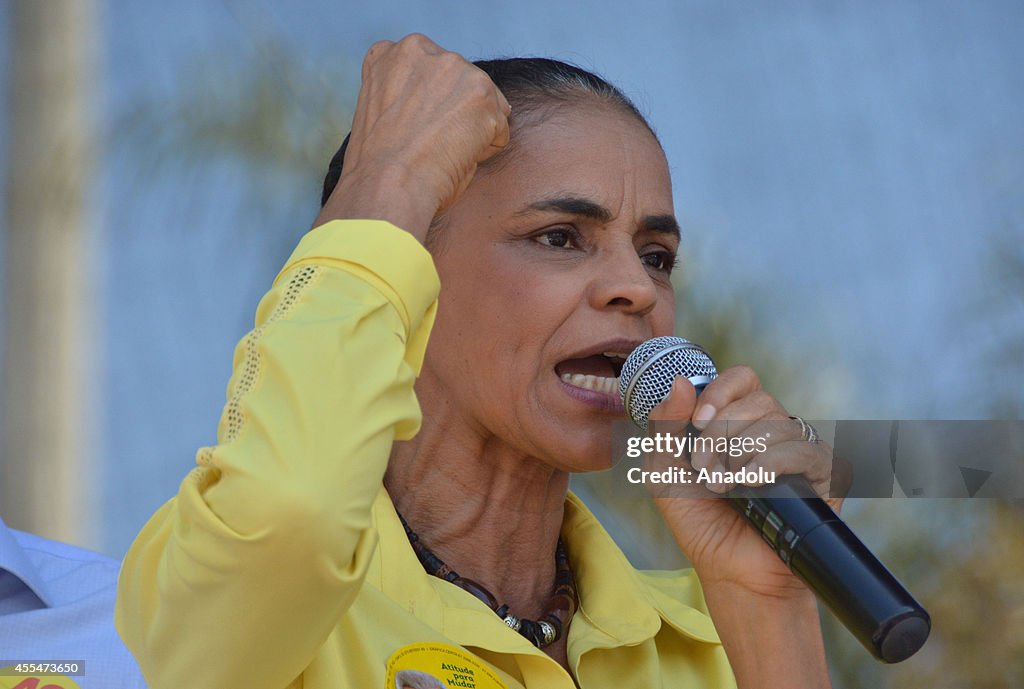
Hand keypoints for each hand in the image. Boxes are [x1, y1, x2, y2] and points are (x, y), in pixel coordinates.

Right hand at [316, 34, 511, 240]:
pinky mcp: (482, 93)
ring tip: (443, 152)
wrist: (387, 186)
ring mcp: (454, 68)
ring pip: (484, 101)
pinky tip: (458, 159)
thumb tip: (443, 109)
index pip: (426, 69)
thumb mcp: (380, 112)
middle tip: (433, 145)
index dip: (427, 104)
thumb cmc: (379, 166)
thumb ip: (408, 95)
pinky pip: (499, 127)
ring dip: (473, 128)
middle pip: (460, 81)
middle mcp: (422, 50)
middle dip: (456, 111)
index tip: (416, 128)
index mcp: (390, 54)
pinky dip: (487, 148)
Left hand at [646, 366, 841, 598]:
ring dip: (739, 454)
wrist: (732, 570)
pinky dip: (769, 463)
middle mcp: (773, 430)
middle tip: (704, 467)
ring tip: (724, 486)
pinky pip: (801, 449)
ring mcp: (799, 450)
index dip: (720, 392)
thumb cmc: (701, 521)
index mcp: (738, 421)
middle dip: (721, 432)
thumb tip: (680, 381)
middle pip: (758, 398)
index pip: (741, 379)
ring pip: (777, 423)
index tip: (698, 421)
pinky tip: (751, 483)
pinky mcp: (823, 474)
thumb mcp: (665, 471)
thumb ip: (665, 425)